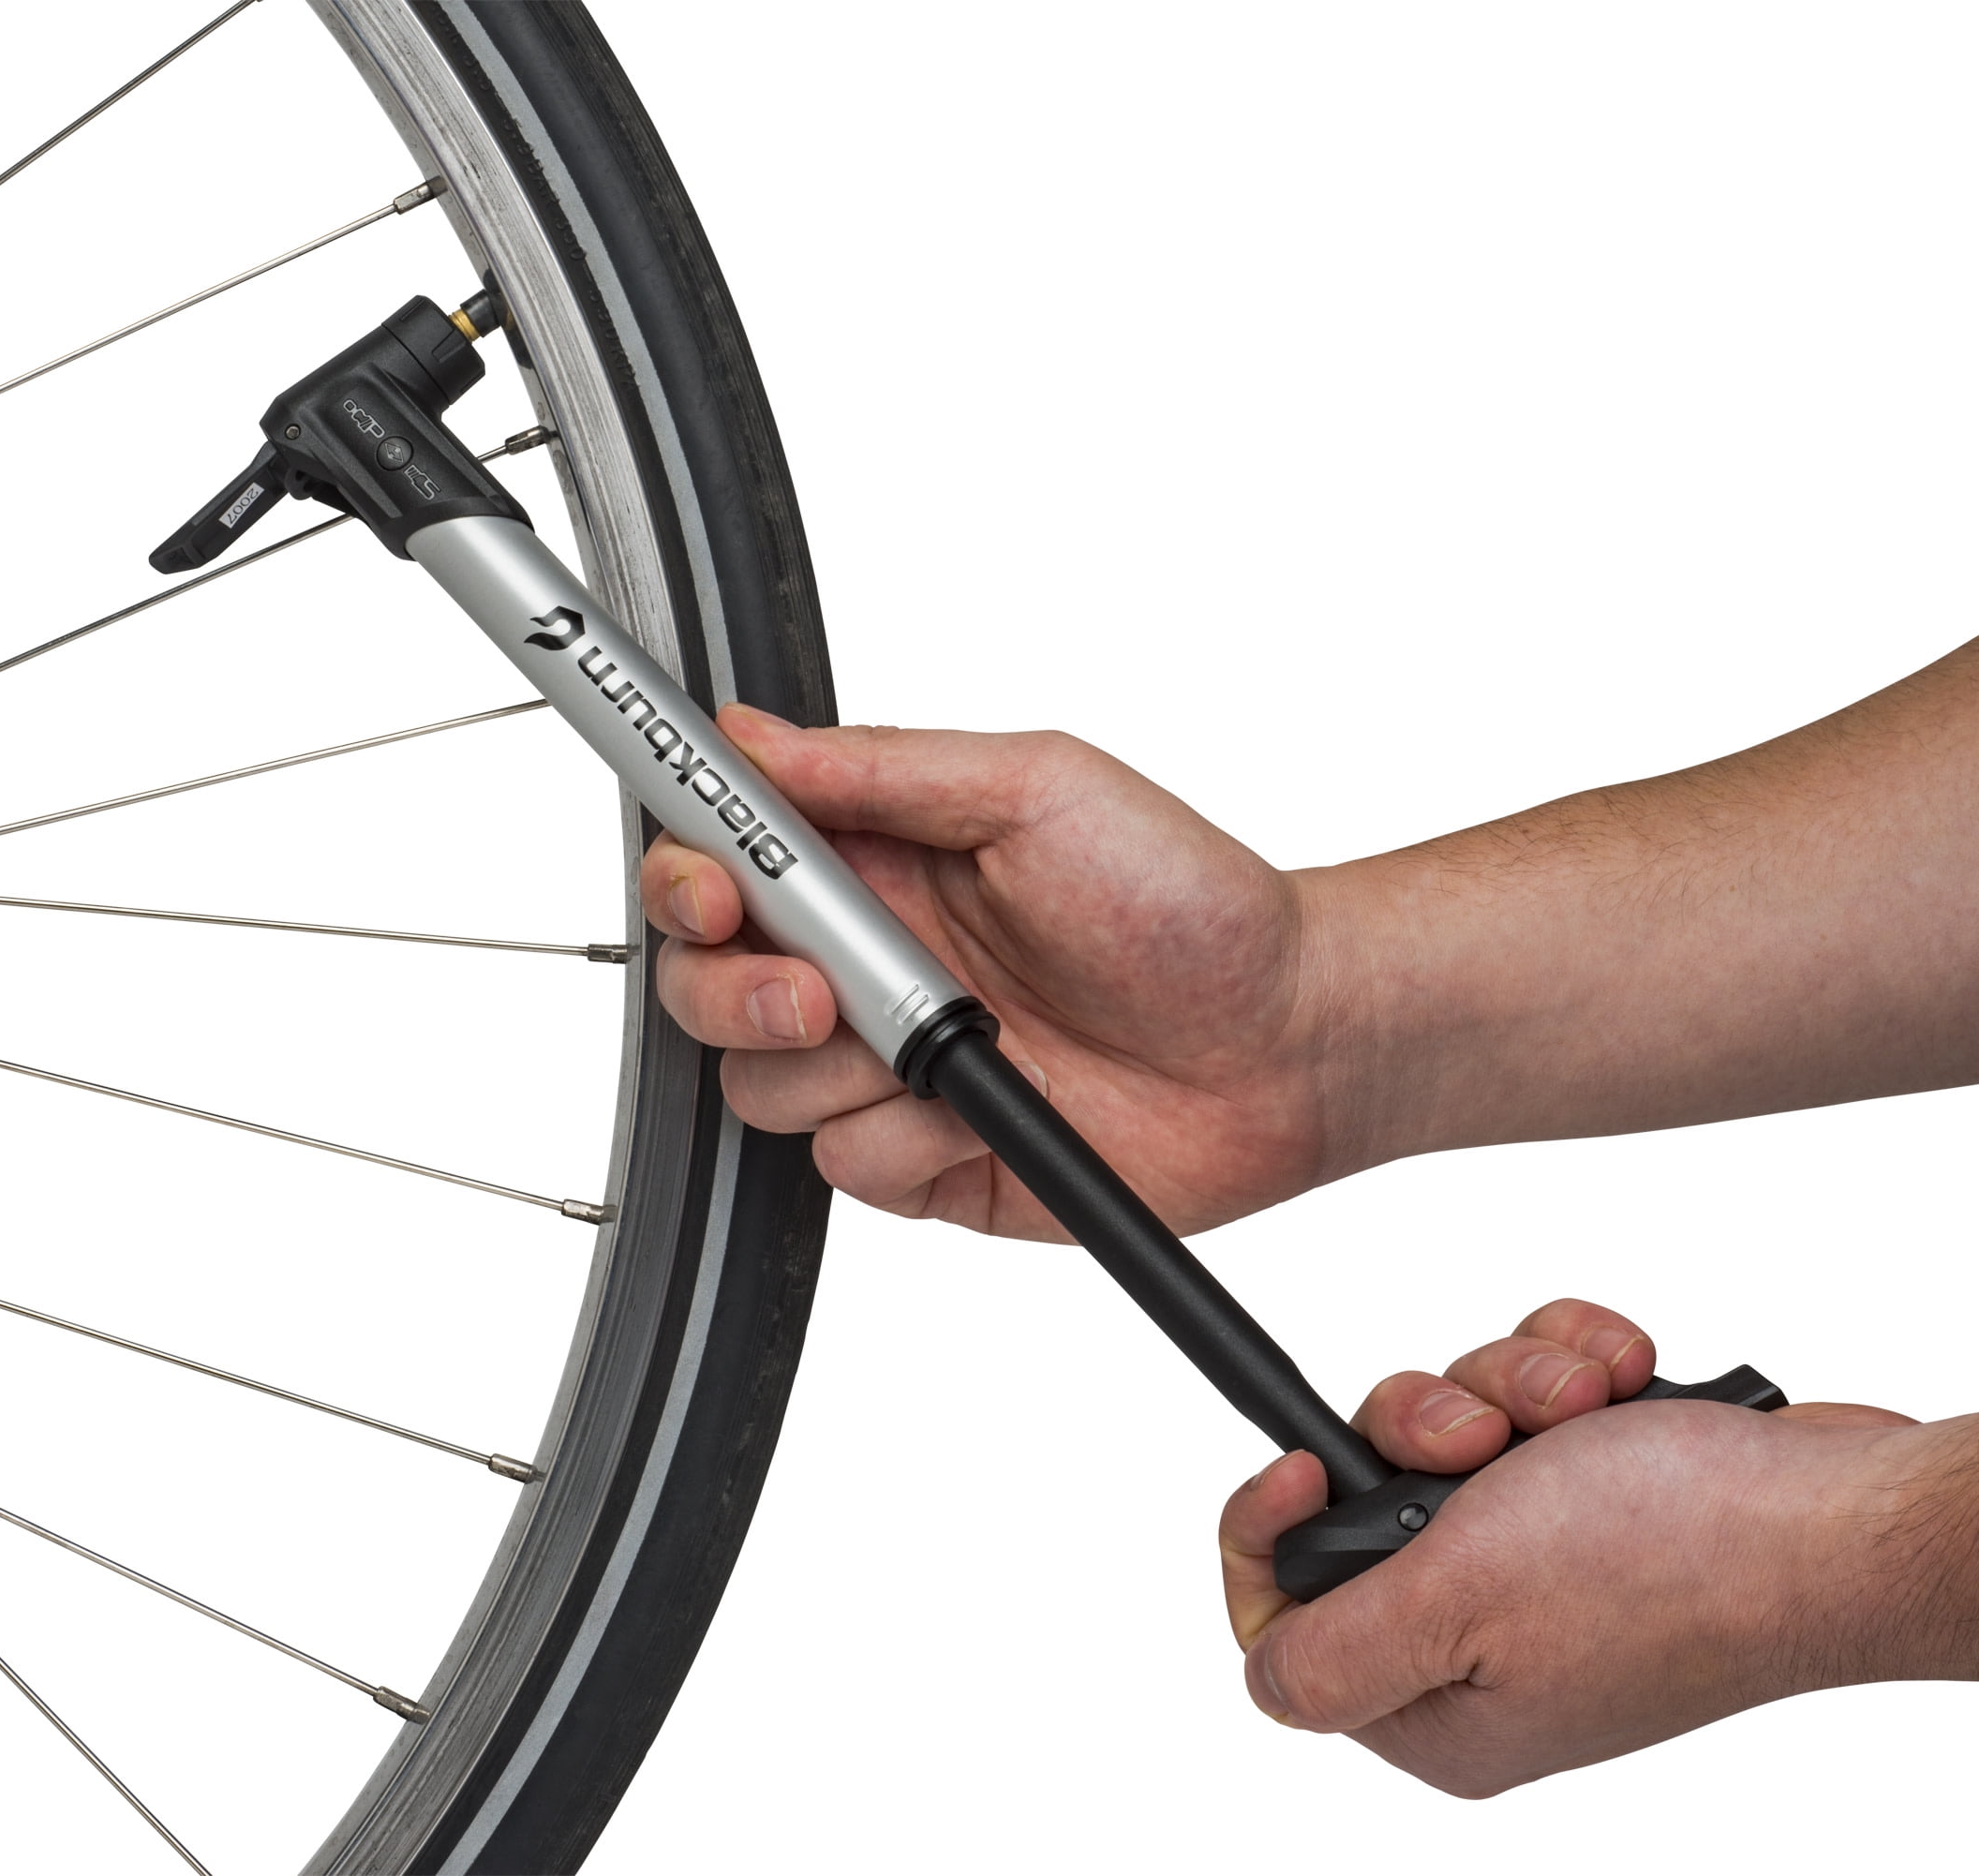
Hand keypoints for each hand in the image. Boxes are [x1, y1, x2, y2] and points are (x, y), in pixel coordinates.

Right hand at [642, 706, 1340, 1237]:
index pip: (723, 859)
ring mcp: (889, 1067)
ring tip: (956, 1046)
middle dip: (738, 992)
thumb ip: (884, 768)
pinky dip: (903, 1145)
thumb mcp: (1039, 788)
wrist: (1289, 1046)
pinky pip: (841, 1166)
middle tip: (820, 994)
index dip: (689, 872)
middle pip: (707, 984)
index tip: (714, 886)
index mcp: (880, 860)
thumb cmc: (1191, 903)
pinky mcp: (922, 1158)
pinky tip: (987, 1117)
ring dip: (839, 1073)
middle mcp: (868, 963)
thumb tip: (755, 735)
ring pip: (760, 1086)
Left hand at [1218, 1298, 1920, 1796]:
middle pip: (1370, 1499)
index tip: (1307, 1460)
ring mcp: (1558, 1573)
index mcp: (1446, 1717)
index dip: (1271, 1529)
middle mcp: (1494, 1653)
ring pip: (1458, 1430)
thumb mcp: (1458, 1606)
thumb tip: (1267, 1676)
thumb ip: (1336, 1650)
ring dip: (1515, 1388)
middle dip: (1425, 1428)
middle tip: (1485, 1440)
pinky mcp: (1615, 1503)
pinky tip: (1627, 1383)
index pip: (1287, 1627)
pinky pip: (1539, 1406)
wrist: (1850, 1512)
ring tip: (1581, 1408)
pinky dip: (1577, 1373)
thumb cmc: (1675, 1559)